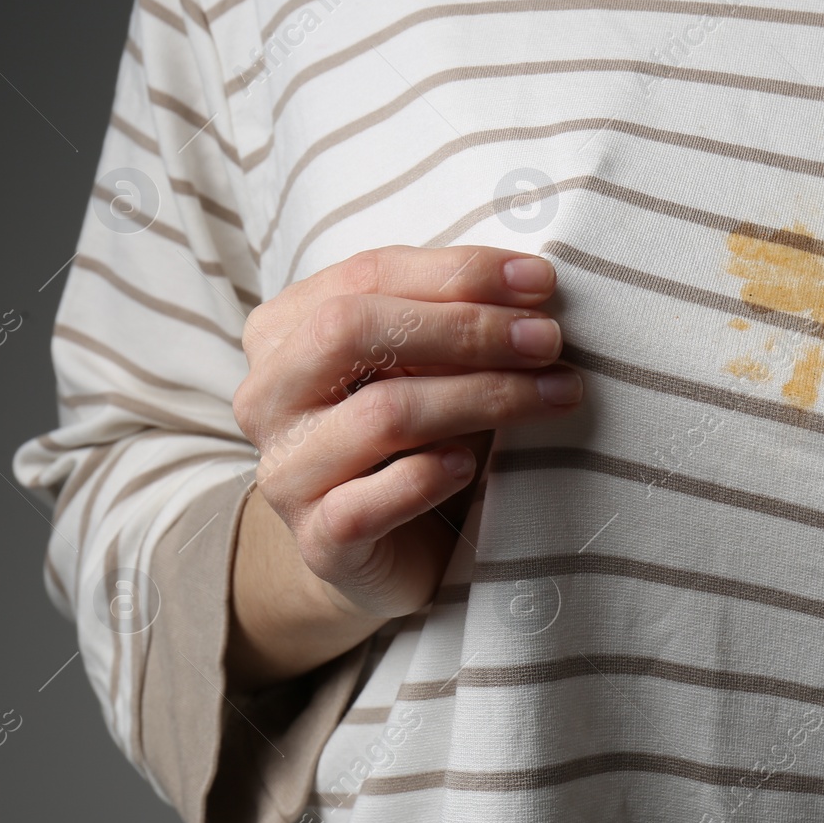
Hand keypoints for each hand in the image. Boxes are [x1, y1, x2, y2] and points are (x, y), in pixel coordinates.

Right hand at [232, 244, 582, 618]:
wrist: (390, 550)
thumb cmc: (419, 438)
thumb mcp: (431, 364)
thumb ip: (455, 317)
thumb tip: (532, 283)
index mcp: (286, 331)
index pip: (367, 276)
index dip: (458, 272)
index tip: (540, 280)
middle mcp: (269, 396)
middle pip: (354, 331)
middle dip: (466, 328)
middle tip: (547, 340)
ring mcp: (285, 471)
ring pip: (380, 415)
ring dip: (481, 397)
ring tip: (554, 394)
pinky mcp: (317, 541)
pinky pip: (365, 504)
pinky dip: (426, 478)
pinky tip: (470, 465)